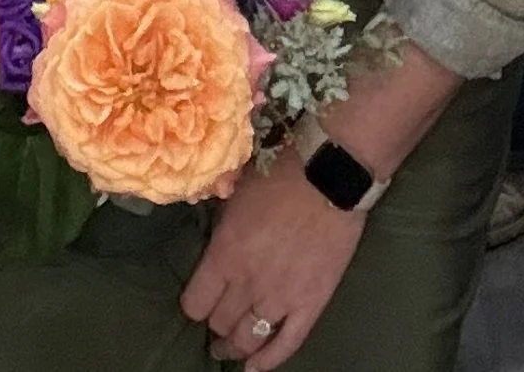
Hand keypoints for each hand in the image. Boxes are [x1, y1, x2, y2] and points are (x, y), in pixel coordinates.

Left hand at [180, 157, 367, 364]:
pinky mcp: (311, 305)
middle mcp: (247, 283)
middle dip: (215, 326)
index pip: (195, 302)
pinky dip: (268, 361)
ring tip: (230, 350)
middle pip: (220, 322)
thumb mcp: (236, 192)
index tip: (198, 302)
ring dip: (235, 348)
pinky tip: (255, 369)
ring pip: (247, 339)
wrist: (329, 173)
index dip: (195, 305)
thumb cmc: (280, 171)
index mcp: (224, 253)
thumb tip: (214, 239)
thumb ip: (222, 225)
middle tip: (216, 326)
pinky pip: (286, 344)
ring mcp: (280, 298)